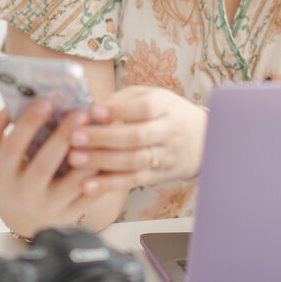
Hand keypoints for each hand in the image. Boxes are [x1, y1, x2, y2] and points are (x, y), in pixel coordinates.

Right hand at [0, 100, 96, 237]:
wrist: (22, 215)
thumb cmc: (9, 174)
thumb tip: (8, 106)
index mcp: (2, 173)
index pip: (14, 146)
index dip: (29, 123)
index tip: (47, 101)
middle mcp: (24, 192)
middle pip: (44, 164)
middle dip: (62, 137)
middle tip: (80, 112)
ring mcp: (48, 205)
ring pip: (72, 183)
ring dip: (88, 157)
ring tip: (100, 131)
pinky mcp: (69, 213)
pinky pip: (89, 194)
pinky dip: (101, 175)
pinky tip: (109, 152)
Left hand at [65, 87, 207, 195]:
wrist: (206, 140)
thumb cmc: (168, 113)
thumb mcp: (152, 96)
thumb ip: (123, 99)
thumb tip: (92, 110)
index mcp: (166, 105)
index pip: (145, 108)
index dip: (119, 110)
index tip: (94, 112)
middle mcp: (168, 131)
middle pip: (137, 136)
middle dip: (103, 138)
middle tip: (74, 137)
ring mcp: (165, 156)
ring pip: (134, 161)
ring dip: (102, 162)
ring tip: (74, 159)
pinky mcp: (158, 176)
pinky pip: (133, 181)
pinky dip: (109, 185)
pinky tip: (86, 185)